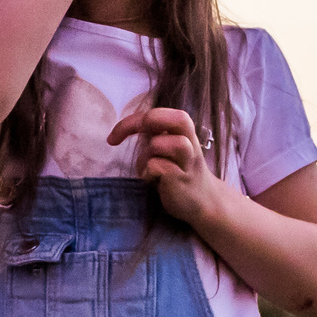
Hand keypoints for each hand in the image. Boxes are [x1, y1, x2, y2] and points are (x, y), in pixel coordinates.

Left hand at [110, 104, 223, 226]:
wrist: (203, 202)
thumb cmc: (177, 173)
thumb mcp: (165, 150)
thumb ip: (152, 136)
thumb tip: (125, 130)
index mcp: (183, 132)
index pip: (158, 114)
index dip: (131, 121)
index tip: (112, 139)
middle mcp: (190, 143)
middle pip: (177, 118)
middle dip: (145, 122)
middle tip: (123, 140)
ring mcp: (187, 161)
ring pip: (160, 143)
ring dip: (146, 153)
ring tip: (148, 169)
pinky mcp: (181, 179)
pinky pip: (156, 166)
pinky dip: (148, 172)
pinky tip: (153, 181)